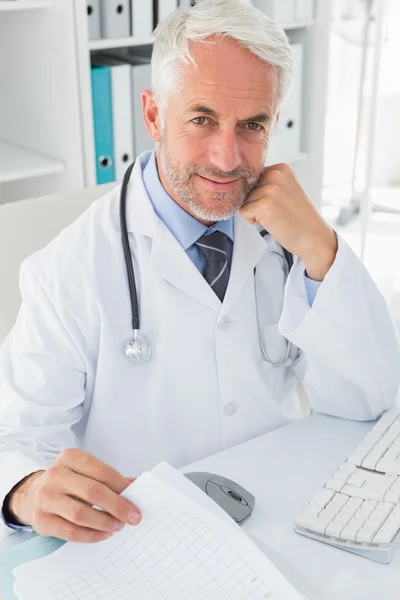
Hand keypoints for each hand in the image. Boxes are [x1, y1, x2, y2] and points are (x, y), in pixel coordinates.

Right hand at [7, 449, 140, 542]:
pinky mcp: (41, 519)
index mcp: (70, 457)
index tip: (137, 499)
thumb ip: (110, 478)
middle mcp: (55, 474)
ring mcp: (46, 497)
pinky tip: (104, 534)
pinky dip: (91, 535)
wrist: (33, 494)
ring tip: (118, 526)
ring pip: (81, 514)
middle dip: (117, 506)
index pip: (101, 472)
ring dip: (105, 522)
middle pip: (93, 492)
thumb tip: (138, 487)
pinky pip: (71, 531)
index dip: (121, 486)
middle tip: (133, 517)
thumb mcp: (86, 472)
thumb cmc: (69, 482)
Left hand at [239, 163, 337, 280]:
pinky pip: (243, 212)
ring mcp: (270, 189)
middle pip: (246, 188)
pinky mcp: (263, 205)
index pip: (253, 178)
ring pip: (244, 200)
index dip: (261, 194)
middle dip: (257, 202)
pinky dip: (253, 221)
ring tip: (276, 216)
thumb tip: (241, 183)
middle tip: (278, 211)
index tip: (279, 202)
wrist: (314, 237)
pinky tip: (272, 222)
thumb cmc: (299, 218)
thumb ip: (268, 183)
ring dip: (256, 212)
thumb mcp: (286, 190)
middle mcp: (275, 174)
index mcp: (281, 168)